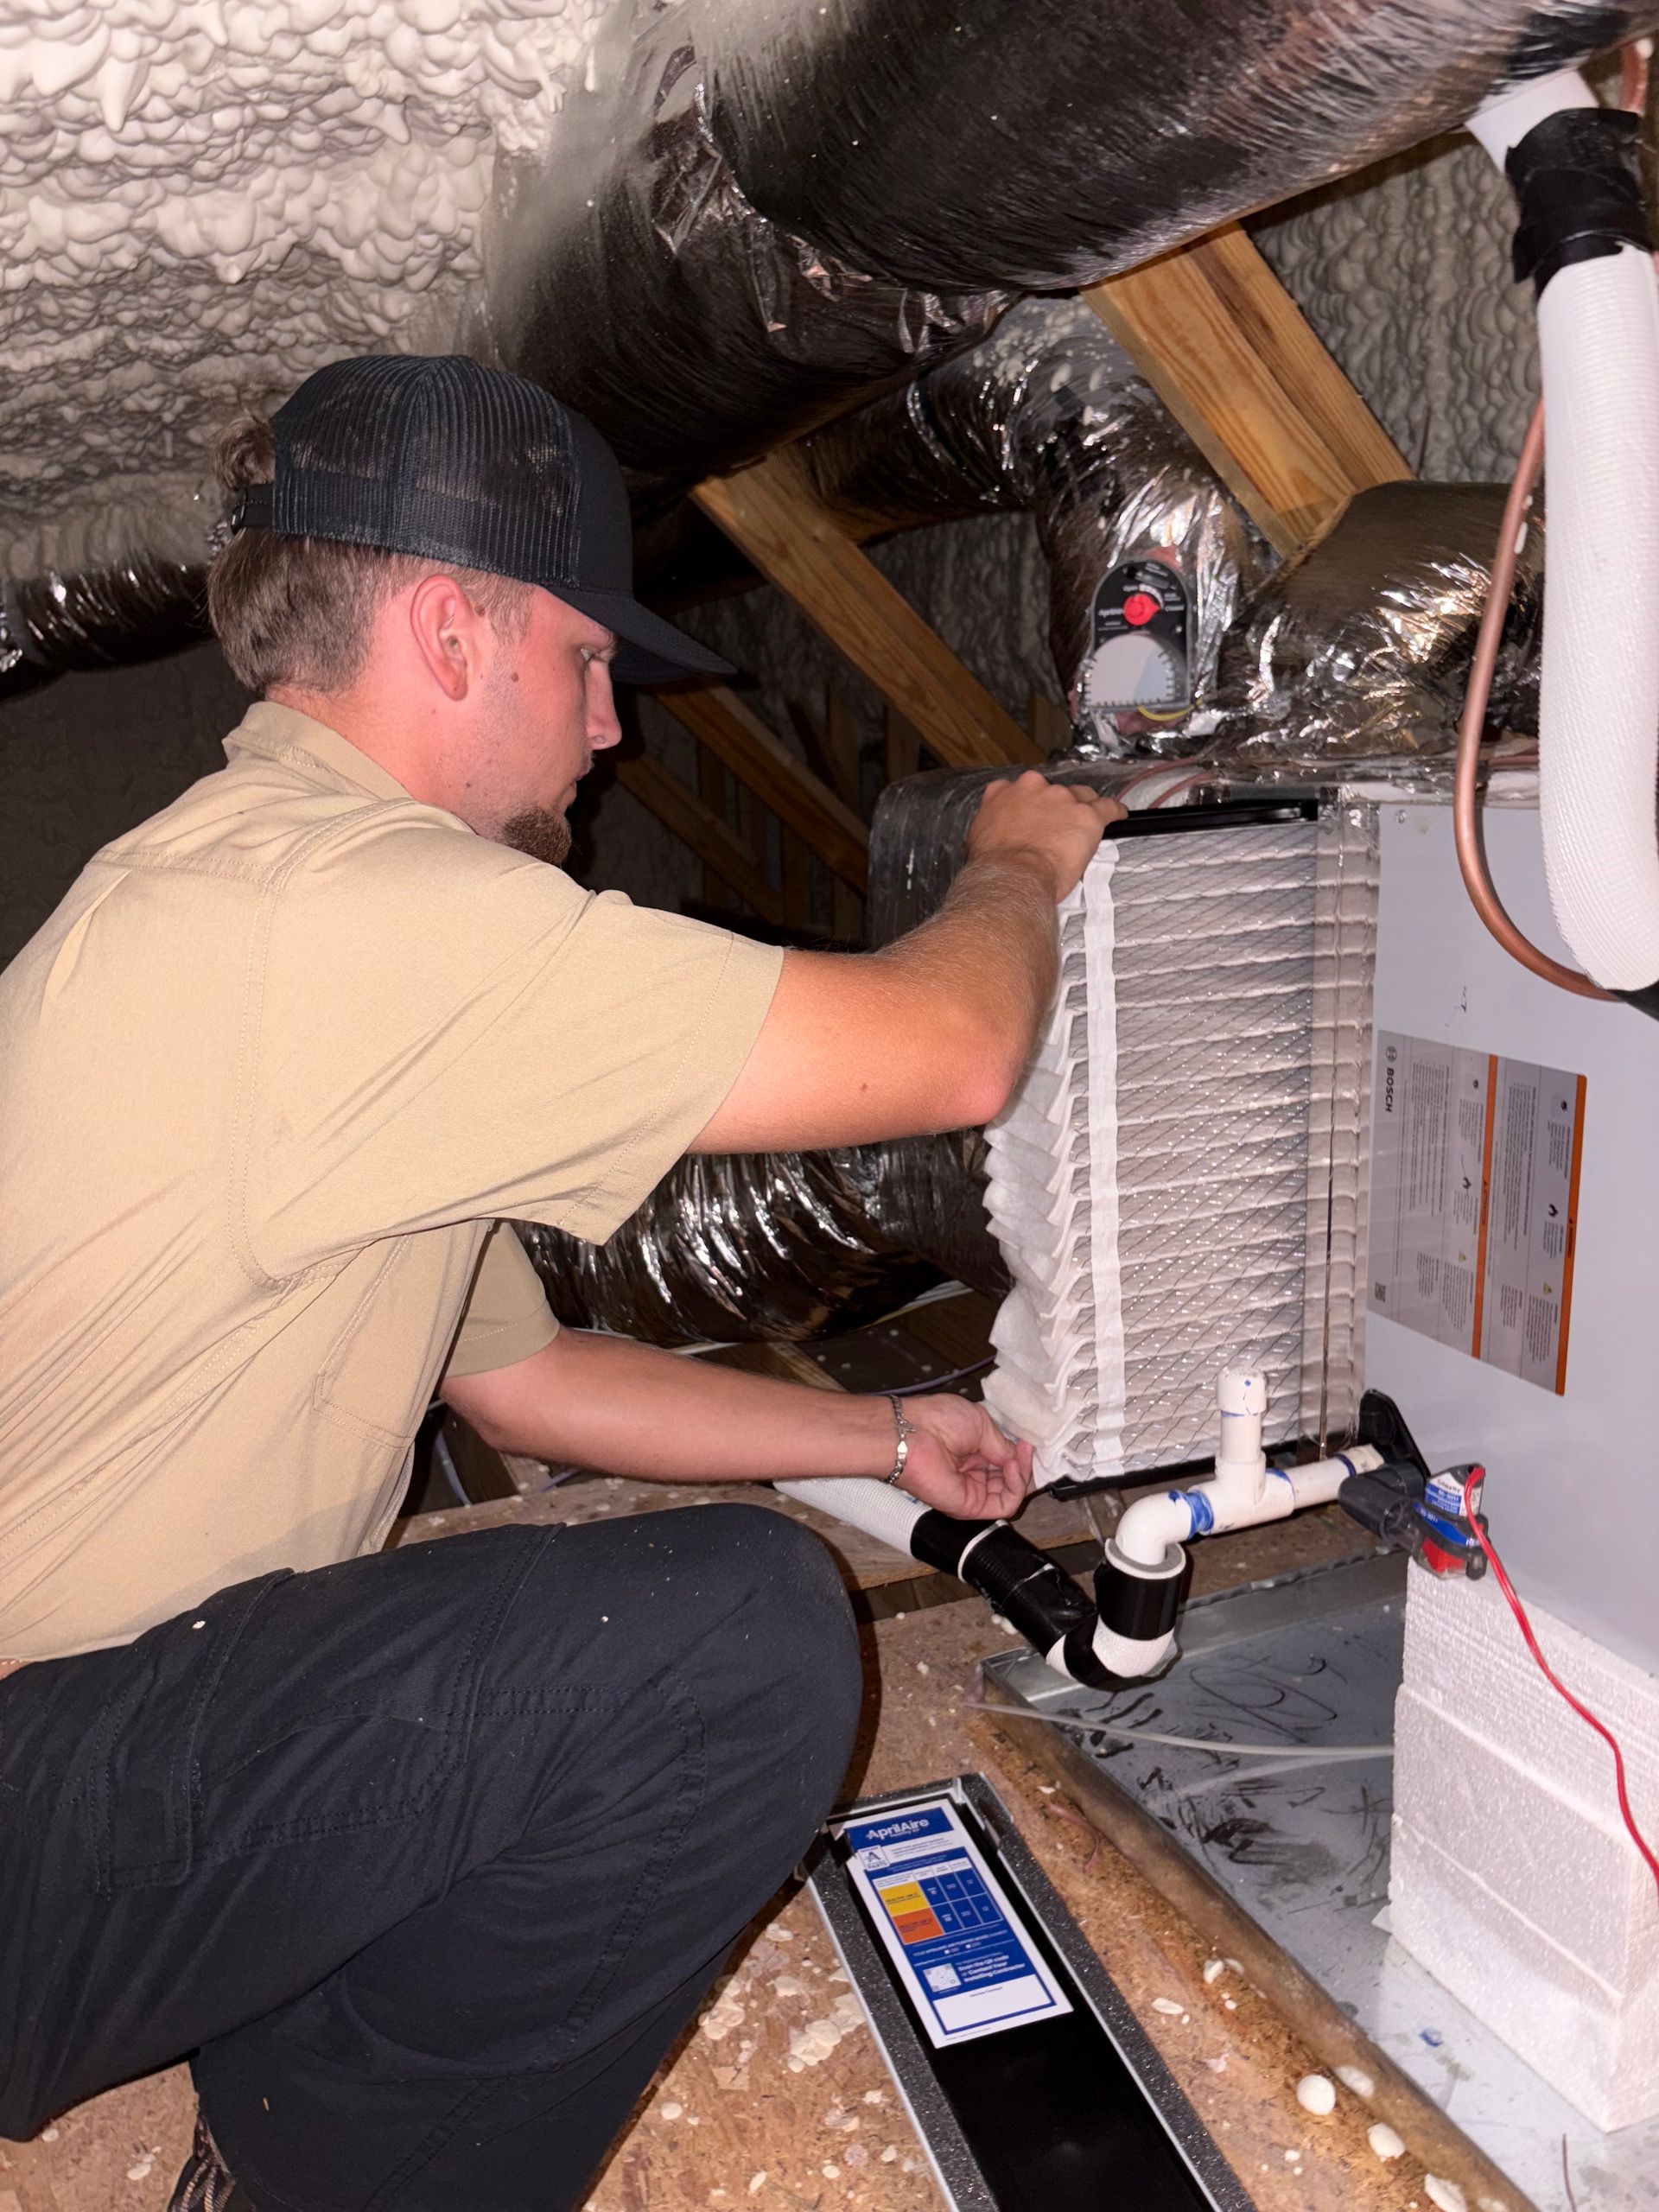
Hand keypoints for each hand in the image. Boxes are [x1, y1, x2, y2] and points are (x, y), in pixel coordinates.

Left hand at [893, 1394, 1033, 1520]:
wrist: (911, 1434)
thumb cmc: (937, 1421)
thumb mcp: (981, 1424)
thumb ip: (1002, 1445)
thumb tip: (1017, 1457)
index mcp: (974, 1453)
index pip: (1006, 1462)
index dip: (1020, 1454)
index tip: (1027, 1442)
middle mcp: (974, 1473)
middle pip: (1012, 1479)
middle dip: (1024, 1464)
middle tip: (1026, 1448)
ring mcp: (973, 1491)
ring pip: (1012, 1493)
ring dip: (1023, 1474)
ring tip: (1019, 1456)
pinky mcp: (971, 1506)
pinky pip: (1005, 1505)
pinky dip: (1017, 1488)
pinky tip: (1012, 1468)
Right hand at [965, 771, 1125, 901]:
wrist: (1011, 877)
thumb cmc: (993, 867)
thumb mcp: (978, 840)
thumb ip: (991, 826)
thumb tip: (995, 835)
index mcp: (1003, 792)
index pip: (1021, 790)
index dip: (1030, 805)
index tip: (1034, 816)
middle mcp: (1032, 788)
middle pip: (1052, 792)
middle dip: (1056, 807)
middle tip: (1056, 830)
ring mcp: (1062, 798)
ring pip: (1080, 797)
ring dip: (1082, 811)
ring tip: (1084, 830)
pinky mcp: (1087, 814)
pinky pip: (1108, 807)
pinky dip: (1115, 811)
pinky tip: (1119, 816)